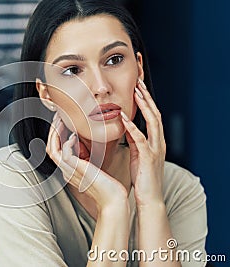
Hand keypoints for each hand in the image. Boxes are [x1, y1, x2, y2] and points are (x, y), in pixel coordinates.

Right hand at [46, 113, 128, 212]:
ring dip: (55, 133)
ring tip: (60, 121)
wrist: (113, 199)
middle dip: (53, 131)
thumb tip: (79, 141)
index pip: (55, 150)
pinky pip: (64, 153)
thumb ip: (85, 156)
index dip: (55, 135)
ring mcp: (69, 171)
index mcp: (69, 170)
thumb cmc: (108, 185)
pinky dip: (67, 143)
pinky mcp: (76, 169)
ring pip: (52, 149)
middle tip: (57, 117)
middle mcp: (66, 170)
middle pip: (50, 148)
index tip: (61, 122)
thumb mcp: (94, 166)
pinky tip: (73, 137)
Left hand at [121, 79, 165, 206]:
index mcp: (155, 140)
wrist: (149, 197)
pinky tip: (124, 116)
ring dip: (144, 105)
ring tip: (136, 91)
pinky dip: (132, 126)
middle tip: (138, 79)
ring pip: (152, 122)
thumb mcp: (138, 153)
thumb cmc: (142, 176)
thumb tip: (126, 124)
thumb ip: (134, 138)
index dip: (146, 98)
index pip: (151, 114)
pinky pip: (141, 139)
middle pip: (154, 112)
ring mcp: (155, 148)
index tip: (138, 84)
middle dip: (147, 96)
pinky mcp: (149, 157)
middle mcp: (158, 141)